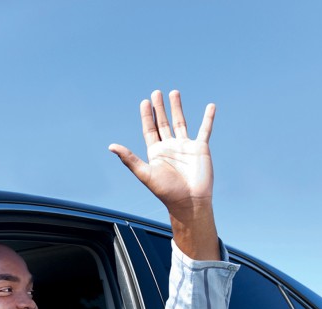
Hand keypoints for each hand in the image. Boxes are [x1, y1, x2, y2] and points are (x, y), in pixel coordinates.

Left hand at [109, 89, 219, 259]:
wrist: (190, 202)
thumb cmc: (166, 191)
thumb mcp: (145, 173)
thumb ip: (129, 158)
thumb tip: (111, 146)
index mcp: (156, 153)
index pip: (149, 129)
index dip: (147, 116)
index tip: (145, 101)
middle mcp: (169, 148)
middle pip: (163, 123)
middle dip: (159, 108)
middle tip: (156, 92)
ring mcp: (185, 147)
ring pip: (180, 123)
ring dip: (177, 108)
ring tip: (174, 92)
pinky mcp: (200, 148)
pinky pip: (205, 130)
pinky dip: (208, 118)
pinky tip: (211, 106)